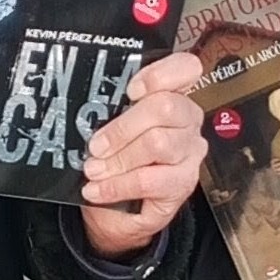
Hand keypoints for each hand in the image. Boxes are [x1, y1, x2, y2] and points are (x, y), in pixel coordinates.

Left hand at [79, 49, 206, 257]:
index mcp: (172, 96)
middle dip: (122, 127)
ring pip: (157, 143)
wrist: (119, 211)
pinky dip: (116, 185)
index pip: (186, 68)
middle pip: (165, 107)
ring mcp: (190, 152)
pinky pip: (148, 180)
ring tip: (94, 170)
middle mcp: (188, 120)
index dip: (159, 75)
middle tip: (96, 146)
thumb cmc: (115, 162)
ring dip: (118, 159)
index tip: (131, 90)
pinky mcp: (183, 183)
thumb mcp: (110, 129)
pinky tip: (98, 189)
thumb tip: (89, 107)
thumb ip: (111, 111)